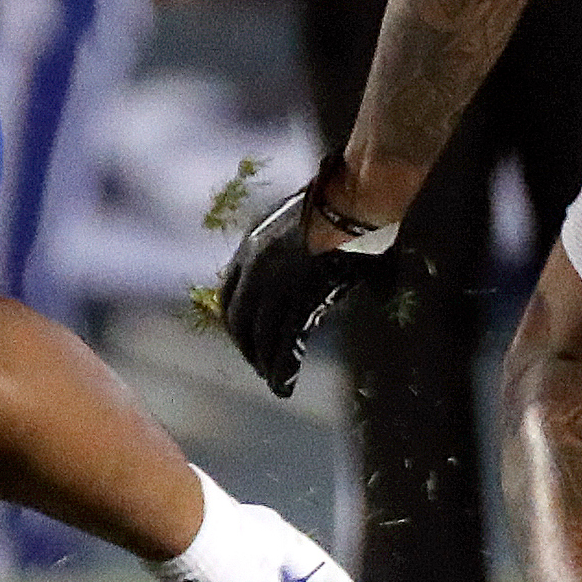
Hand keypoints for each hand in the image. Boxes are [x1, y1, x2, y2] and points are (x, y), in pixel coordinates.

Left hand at [218, 156, 397, 396]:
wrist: (352, 199)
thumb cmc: (339, 207)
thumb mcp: (300, 226)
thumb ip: (296, 254)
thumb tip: (316, 276)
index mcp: (252, 247)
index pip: (229, 293)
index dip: (235, 319)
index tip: (243, 334)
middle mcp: (255, 266)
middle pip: (240, 317)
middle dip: (247, 344)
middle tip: (257, 364)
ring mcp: (277, 282)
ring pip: (261, 332)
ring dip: (263, 360)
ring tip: (272, 379)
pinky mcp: (301, 297)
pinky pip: (285, 338)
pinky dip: (281, 363)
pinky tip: (283, 381)